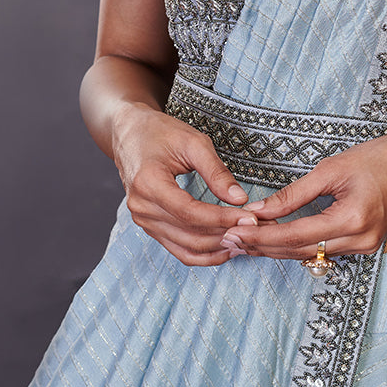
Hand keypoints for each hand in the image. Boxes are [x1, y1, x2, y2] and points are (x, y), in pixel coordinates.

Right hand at [112, 103, 254, 265]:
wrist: (130, 134)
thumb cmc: (161, 132)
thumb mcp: (193, 142)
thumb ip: (216, 172)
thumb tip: (240, 199)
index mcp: (148, 183)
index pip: (190, 212)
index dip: (222, 218)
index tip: (250, 218)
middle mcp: (141, 207)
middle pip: (189, 234)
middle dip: (226, 234)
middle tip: (257, 230)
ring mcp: (143, 220)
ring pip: (186, 247)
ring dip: (218, 248)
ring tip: (247, 242)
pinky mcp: (150, 227)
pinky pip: (178, 249)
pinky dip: (204, 254)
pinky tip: (226, 249)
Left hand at [219, 132, 386, 260]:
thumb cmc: (383, 156)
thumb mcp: (333, 168)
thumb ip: (294, 193)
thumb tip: (259, 209)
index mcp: (352, 220)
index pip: (294, 235)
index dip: (261, 236)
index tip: (233, 230)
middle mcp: (359, 241)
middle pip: (299, 252)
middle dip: (263, 247)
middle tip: (228, 240)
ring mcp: (365, 246)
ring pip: (310, 255)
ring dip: (277, 249)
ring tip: (244, 241)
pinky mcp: (365, 244)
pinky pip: (324, 250)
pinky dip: (298, 245)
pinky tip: (275, 239)